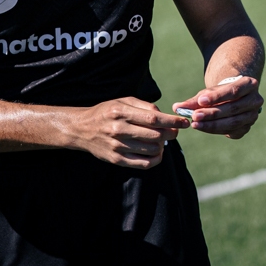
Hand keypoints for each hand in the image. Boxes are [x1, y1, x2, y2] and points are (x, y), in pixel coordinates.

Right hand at [70, 97, 186, 168]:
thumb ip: (144, 106)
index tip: (184, 122)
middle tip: (173, 131)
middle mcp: (119, 130)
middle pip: (155, 135)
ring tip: (160, 141)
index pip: (153, 118)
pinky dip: (156, 159)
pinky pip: (144, 164)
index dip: (172, 121)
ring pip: (152, 150)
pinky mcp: (117, 160)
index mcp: (121, 112)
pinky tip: (156, 152)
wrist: (81, 129)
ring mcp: (118, 146)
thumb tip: (165, 116)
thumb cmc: (106, 113)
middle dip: (170, 133)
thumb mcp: (122, 101)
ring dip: (163, 146)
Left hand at [173, 76, 262, 138]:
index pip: (233, 91)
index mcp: (249, 84)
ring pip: (233, 122)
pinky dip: (217, 130)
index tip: (200, 100)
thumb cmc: (220, 91)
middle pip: (232, 108)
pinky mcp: (246, 127)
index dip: (217, 97)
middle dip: (212, 113)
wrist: (233, 96)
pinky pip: (232, 131)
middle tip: (194, 116)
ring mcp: (253, 115)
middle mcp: (255, 100)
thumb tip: (177, 107)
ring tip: (195, 124)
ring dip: (213, 124)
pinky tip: (204, 128)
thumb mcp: (209, 91)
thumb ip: (195, 100)